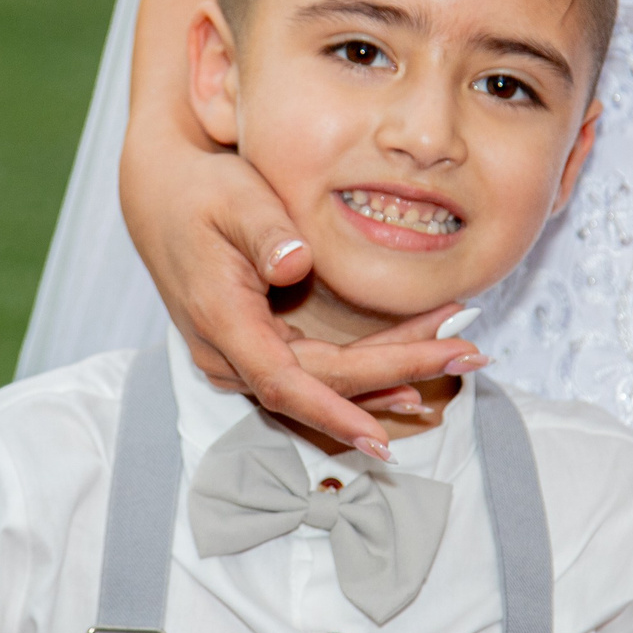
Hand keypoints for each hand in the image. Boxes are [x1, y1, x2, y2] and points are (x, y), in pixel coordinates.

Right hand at [123, 141, 483, 454]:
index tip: (381, 438)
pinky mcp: (259, 351)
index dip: (335, 413)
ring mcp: (243, 358)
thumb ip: (264, 232)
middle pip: (323, 384)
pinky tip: (412, 381)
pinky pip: (317, 375)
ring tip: (459, 357)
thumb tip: (296, 264)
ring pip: (325, 383)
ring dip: (392, 375)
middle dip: (399, 373)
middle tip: (469, 353)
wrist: (162, 197)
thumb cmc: (199, 194)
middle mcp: (230, 354)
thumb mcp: (232, 198)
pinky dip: (368, 374)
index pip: (285, 385)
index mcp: (223, 323)